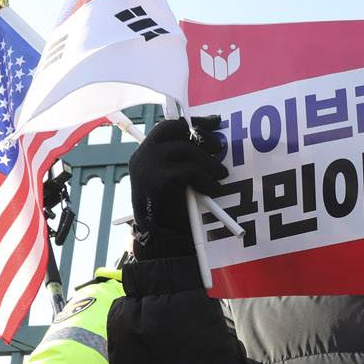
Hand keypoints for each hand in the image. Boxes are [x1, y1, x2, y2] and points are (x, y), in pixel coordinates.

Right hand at [128, 116, 227, 258]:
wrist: (160, 241)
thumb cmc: (172, 212)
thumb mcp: (175, 180)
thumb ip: (183, 160)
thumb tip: (209, 141)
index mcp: (145, 154)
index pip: (169, 126)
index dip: (194, 123)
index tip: (214, 122)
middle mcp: (143, 156)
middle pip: (175, 130)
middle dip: (202, 136)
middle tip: (218, 150)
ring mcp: (148, 167)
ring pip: (186, 150)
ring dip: (209, 162)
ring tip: (220, 174)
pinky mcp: (159, 180)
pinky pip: (190, 171)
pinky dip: (206, 179)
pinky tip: (213, 189)